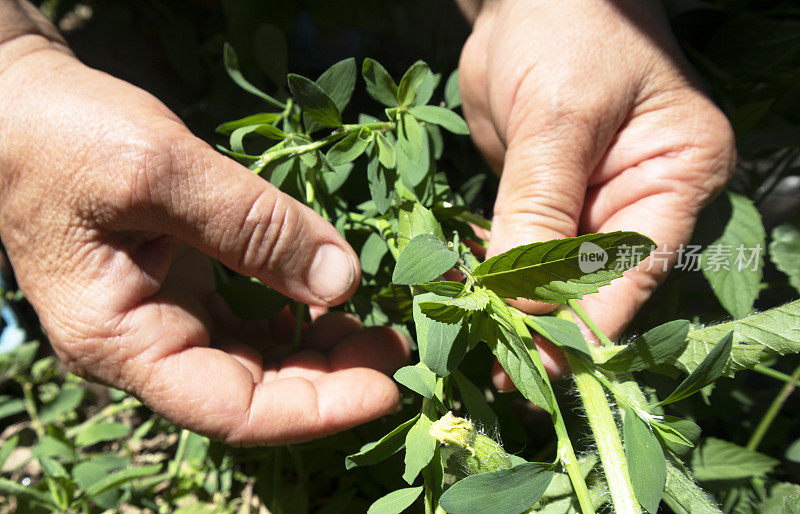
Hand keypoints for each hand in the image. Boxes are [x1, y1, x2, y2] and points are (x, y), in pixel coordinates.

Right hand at [0, 36, 408, 444]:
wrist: (18, 104)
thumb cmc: (64, 136)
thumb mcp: (162, 174)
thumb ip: (254, 229)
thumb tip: (343, 281)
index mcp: (122, 341)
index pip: (233, 410)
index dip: (317, 409)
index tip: (387, 385)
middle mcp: (143, 344)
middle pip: (252, 393)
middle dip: (330, 379)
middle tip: (398, 348)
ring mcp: (162, 317)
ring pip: (254, 361)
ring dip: (319, 351)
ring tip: (377, 326)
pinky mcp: (180, 284)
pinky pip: (246, 321)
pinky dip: (294, 315)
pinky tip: (329, 298)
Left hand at [458, 0, 734, 380]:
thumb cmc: (566, 25)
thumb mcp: (558, 117)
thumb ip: (542, 208)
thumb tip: (523, 303)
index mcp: (676, 179)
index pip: (632, 274)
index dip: (581, 327)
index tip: (531, 368)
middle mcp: (639, 201)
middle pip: (591, 285)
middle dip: (538, 322)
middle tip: (485, 364)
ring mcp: (590, 202)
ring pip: (549, 274)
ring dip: (506, 303)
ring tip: (461, 337)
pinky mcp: (546, 198)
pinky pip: (518, 247)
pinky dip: (487, 270)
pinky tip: (453, 292)